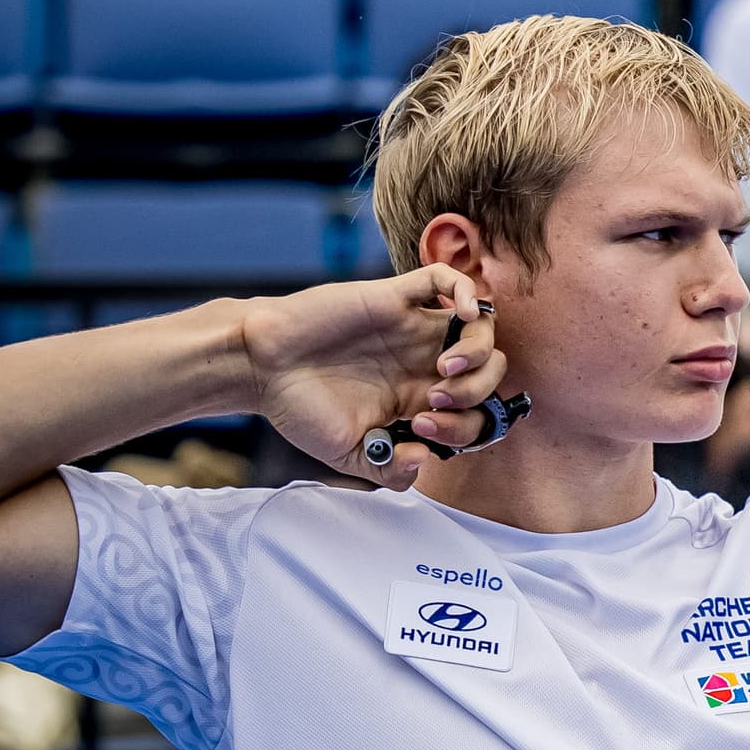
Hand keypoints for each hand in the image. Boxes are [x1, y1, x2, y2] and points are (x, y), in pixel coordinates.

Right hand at [233, 264, 509, 488]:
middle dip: (477, 393)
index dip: (467, 427)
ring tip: (444, 370)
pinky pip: (446, 280)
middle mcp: (425, 363)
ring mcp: (414, 329)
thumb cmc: (300, 409)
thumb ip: (389, 469)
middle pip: (490, 371)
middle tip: (435, 403)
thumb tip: (423, 461)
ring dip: (479, 354)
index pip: (476, 411)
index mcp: (420, 400)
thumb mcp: (349, 454)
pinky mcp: (395, 298)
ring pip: (482, 328)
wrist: (259, 369)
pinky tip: (463, 316)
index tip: (424, 430)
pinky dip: (469, 292)